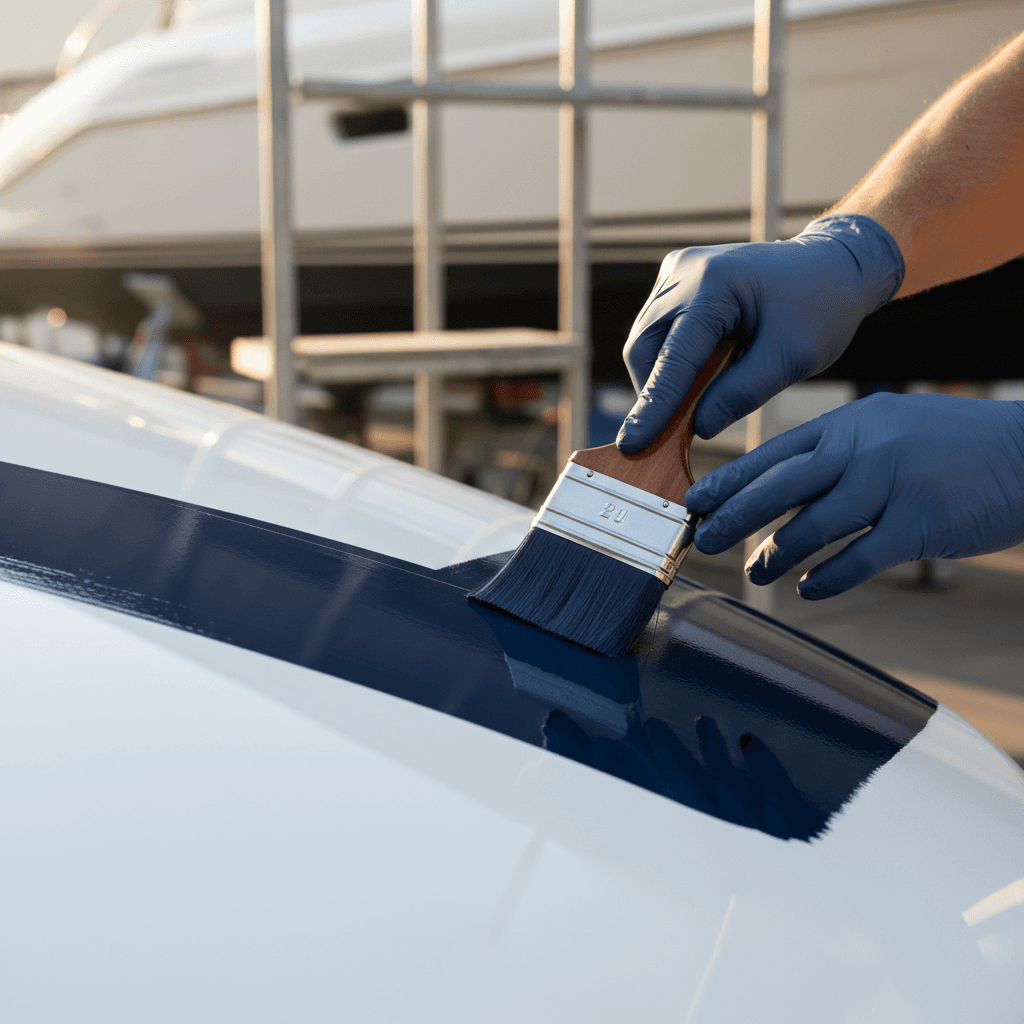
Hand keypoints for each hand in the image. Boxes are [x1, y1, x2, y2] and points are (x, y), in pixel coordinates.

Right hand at [615, 214, 904, 451]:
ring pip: (645, 340)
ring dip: (661, 378)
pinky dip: (669, 359)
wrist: (834, 265)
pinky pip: (657, 329)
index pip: (673, 356)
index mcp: (716, 283)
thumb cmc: (821, 308)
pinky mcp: (676, 277)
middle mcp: (685, 270)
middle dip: (654, 393)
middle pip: (645, 347)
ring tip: (693, 401)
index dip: (653, 406)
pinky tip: (699, 373)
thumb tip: (699, 428)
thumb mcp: (792, 358)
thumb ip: (742, 394)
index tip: (632, 444)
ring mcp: (676, 270)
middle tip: (672, 432)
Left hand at [684, 393, 1023, 598]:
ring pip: (816, 525)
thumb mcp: (888, 429)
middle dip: (734, 515)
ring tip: (756, 572)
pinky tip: (809, 590)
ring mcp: (893, 483)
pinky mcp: (922, 522)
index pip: (775, 453)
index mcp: (850, 424)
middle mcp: (865, 448)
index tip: (695, 501)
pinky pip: (861, 557)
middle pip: (781, 486)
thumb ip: (838, 453)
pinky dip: (829, 577)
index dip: (731, 480)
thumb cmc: (951, 446)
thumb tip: (781, 489)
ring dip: (778, 554)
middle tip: (703, 539)